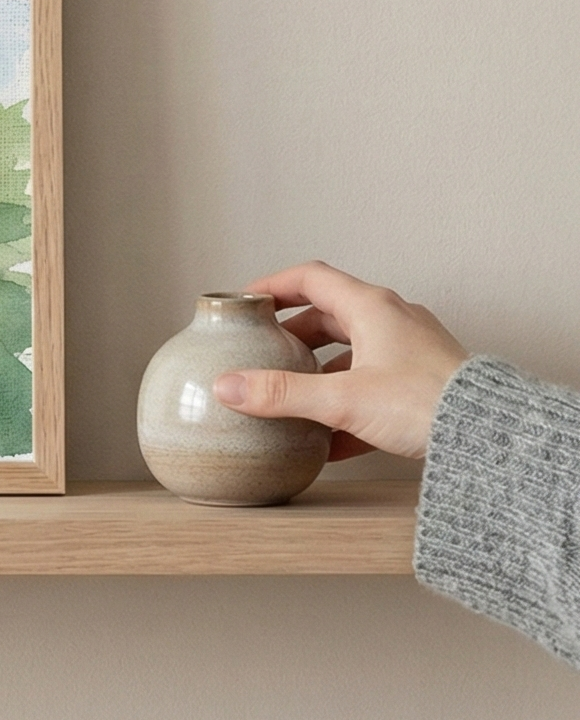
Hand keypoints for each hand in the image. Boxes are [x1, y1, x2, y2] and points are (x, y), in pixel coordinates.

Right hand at [211, 262, 468, 459]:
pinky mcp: (426, 383)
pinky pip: (377, 386)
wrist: (493, 438)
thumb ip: (282, 394)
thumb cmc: (427, 404)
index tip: (247, 300)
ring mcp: (412, 351)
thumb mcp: (342, 399)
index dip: (273, 285)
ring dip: (321, 374)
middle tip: (266, 352)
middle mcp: (392, 320)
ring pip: (354, 353)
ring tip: (295, 401)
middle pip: (330, 316)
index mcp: (370, 307)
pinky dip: (349, 404)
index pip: (309, 277)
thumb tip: (227, 387)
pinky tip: (332, 442)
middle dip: (294, 336)